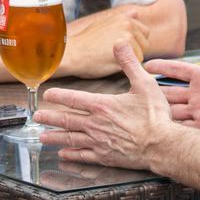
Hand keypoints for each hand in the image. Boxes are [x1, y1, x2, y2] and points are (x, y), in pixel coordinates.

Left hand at [36, 41, 176, 170]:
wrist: (162, 145)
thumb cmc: (155, 116)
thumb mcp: (144, 84)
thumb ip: (129, 63)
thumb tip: (120, 42)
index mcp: (102, 105)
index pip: (73, 99)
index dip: (58, 96)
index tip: (48, 95)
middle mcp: (95, 124)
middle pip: (66, 120)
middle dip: (49, 118)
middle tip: (37, 117)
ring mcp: (99, 142)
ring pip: (70, 139)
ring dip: (54, 137)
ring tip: (42, 137)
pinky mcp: (105, 157)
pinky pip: (82, 156)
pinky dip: (71, 154)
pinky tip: (64, 153)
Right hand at [58, 5, 152, 77]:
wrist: (72, 53)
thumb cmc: (86, 42)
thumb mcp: (104, 23)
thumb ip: (122, 19)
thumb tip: (136, 12)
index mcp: (124, 18)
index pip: (144, 32)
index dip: (135, 42)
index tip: (121, 47)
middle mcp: (128, 25)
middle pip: (145, 44)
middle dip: (134, 51)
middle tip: (114, 54)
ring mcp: (127, 38)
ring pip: (140, 55)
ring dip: (129, 60)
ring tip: (110, 58)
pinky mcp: (124, 52)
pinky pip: (134, 64)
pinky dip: (125, 67)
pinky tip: (110, 64)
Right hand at [145, 14, 199, 133]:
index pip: (176, 70)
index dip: (161, 67)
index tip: (144, 65)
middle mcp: (199, 94)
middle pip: (169, 92)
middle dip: (152, 92)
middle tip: (134, 90)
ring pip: (172, 111)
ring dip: (159, 111)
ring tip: (140, 111)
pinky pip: (183, 128)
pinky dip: (171, 128)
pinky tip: (157, 128)